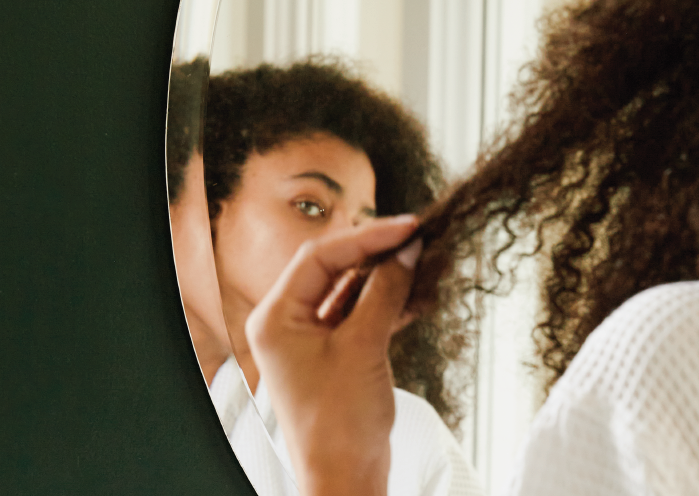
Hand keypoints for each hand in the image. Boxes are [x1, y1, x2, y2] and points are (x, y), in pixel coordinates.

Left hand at [246, 215, 422, 495]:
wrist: (344, 478)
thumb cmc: (339, 423)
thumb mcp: (364, 346)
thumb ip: (384, 292)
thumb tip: (406, 251)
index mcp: (275, 316)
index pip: (319, 257)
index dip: (366, 236)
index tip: (407, 227)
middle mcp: (286, 323)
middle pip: (332, 269)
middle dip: (376, 253)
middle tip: (416, 238)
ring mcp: (309, 339)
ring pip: (349, 291)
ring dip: (385, 278)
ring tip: (423, 261)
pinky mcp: (332, 355)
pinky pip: (359, 315)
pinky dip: (387, 304)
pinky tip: (417, 293)